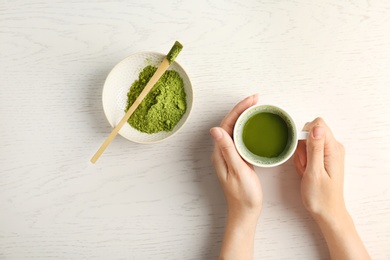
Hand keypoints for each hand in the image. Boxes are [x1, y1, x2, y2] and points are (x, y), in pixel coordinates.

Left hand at [210, 94, 261, 259]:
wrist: (245, 212)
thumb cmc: (243, 196)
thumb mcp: (238, 171)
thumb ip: (228, 150)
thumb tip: (216, 129)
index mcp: (220, 153)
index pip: (227, 124)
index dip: (239, 110)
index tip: (252, 100)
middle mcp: (221, 152)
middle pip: (230, 124)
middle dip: (242, 109)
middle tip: (257, 99)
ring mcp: (228, 155)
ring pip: (235, 130)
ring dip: (245, 117)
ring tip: (257, 108)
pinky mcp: (236, 158)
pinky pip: (240, 138)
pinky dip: (248, 128)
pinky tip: (256, 126)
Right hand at [293, 117, 345, 221]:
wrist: (326, 211)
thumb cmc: (320, 196)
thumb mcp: (314, 171)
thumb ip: (315, 148)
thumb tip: (317, 127)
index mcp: (333, 148)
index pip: (317, 124)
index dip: (305, 135)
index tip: (303, 152)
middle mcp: (334, 147)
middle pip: (310, 132)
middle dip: (302, 147)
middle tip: (305, 165)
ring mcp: (329, 152)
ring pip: (307, 142)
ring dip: (301, 155)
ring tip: (306, 171)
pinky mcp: (324, 157)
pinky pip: (308, 150)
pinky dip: (303, 160)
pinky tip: (306, 171)